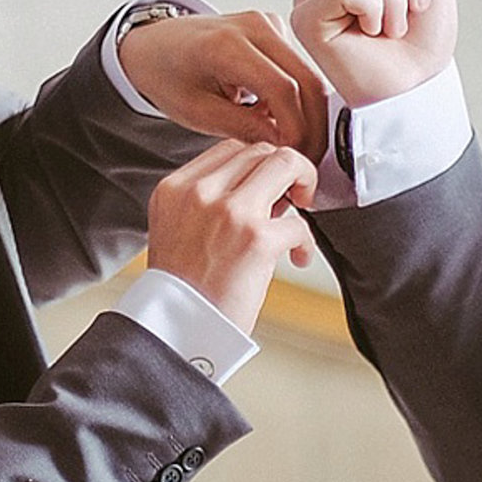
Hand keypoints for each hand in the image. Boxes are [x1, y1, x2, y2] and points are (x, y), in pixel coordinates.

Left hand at [117, 11, 330, 162]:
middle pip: (308, 80)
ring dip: (308, 115)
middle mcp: (254, 26)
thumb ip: (244, 128)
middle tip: (306, 161)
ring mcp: (267, 24)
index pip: (283, 89)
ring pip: (310, 76)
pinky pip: (300, 69)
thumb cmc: (167, 75)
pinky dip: (298, 100)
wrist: (153, 45)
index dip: (296, 129)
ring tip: (293, 147)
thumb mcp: (197, 112)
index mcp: (227, 45)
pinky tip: (280, 121)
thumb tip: (285, 148)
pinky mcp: (274, 30)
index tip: (294, 158)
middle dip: (313, 127)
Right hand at [145, 139, 318, 334]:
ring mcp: (230, 212)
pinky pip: (300, 223)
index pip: (230, 149)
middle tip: (294, 197)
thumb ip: (210, 201)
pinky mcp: (257, 239)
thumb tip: (264, 190)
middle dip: (285, 171)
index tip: (267, 187)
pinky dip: (305, 242)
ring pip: (285, 164)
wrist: (175, 332)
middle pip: (260, 151)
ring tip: (300, 215)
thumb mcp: (177, 229)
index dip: (257, 165)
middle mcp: (200, 193)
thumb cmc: (182, 290)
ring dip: (304, 184)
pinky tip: (296, 258)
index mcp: (175, 189)